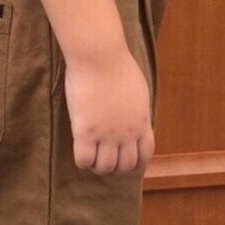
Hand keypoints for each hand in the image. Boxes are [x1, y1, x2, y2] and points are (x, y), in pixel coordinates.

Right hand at [64, 48, 153, 175]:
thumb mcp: (139, 92)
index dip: (136, 163)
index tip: (125, 160)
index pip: (145, 155)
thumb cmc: (117, 66)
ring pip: (105, 167)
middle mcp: (127, 133)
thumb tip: (135, 119)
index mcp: (142, 123)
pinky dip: (82, 161)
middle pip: (125, 165)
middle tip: (105, 159)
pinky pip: (84, 160)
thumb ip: (138, 110)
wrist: (100, 57)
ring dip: (98, 166)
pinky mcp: (85, 131)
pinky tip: (80, 149)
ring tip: (91, 156)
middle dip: (116, 167)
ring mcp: (107, 134)